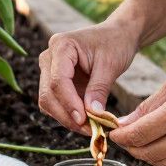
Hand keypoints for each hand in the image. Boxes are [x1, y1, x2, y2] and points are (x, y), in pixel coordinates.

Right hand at [37, 19, 139, 134]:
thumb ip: (99, 89)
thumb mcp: (110, 65)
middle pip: (47, 94)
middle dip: (67, 115)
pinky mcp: (55, 81)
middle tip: (89, 130)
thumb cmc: (115, 44)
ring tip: (90, 127)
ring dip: (66, 118)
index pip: (58, 81)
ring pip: (48, 101)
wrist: (117, 35)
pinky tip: (86, 121)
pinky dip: (68, 114)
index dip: (69, 103)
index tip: (84, 121)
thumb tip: (92, 115)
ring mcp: (49, 69)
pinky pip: (55, 102)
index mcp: (61, 45)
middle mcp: (49, 56)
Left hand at [109, 53, 165, 165]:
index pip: (139, 135)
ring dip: (149, 154)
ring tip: (144, 140)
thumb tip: (123, 125)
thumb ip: (148, 107)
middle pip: (148, 154)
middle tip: (125, 138)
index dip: (121, 137)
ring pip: (165, 162)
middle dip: (131, 148)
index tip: (112, 133)